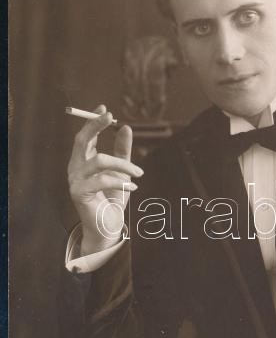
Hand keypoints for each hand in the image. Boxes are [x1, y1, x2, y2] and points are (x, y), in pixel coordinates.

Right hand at [67, 104, 142, 254]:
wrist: (107, 228)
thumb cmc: (112, 199)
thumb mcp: (121, 173)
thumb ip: (123, 151)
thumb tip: (126, 127)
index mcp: (83, 161)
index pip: (85, 136)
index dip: (92, 121)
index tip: (104, 108)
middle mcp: (75, 168)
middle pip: (81, 140)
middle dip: (95, 126)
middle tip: (112, 117)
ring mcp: (75, 180)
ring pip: (99, 160)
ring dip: (123, 164)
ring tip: (138, 173)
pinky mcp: (79, 193)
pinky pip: (102, 180)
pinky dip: (121, 182)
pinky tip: (132, 187)